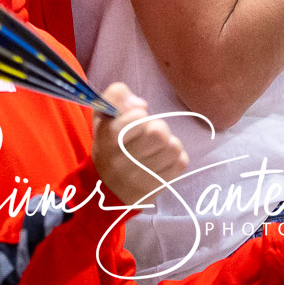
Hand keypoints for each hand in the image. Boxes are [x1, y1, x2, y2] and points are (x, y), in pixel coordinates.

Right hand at [92, 82, 187, 205]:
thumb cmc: (109, 144)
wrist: (107, 188)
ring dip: (169, 142)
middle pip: (159, 132)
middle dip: (158, 126)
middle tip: (149, 132)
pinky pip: (180, 163)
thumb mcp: (103, 115)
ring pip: (173, 147)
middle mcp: (122, 159)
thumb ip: (117, 96)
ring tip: (158, 146)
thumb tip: (142, 104)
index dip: (140, 114)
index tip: (134, 120)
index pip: (138, 116)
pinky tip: (163, 159)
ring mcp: (140, 176)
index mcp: (108, 138)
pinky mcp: (156, 186)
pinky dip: (176, 157)